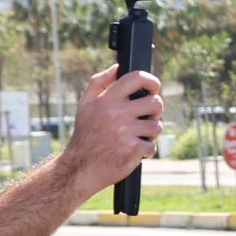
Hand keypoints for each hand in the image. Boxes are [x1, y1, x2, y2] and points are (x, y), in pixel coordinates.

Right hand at [63, 66, 165, 196]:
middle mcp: (116, 113)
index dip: (152, 81)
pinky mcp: (132, 149)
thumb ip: (100, 82)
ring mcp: (125, 131)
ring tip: (136, 137)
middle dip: (155, 111)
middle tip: (146, 118)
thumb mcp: (85, 105)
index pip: (137, 78)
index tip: (154, 88)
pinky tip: (133, 151)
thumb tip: (118, 68)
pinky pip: (151, 146)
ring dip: (150, 133)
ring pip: (156, 126)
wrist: (79, 167)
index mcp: (107, 99)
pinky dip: (145, 151)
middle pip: (155, 103)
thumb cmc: (85, 134)